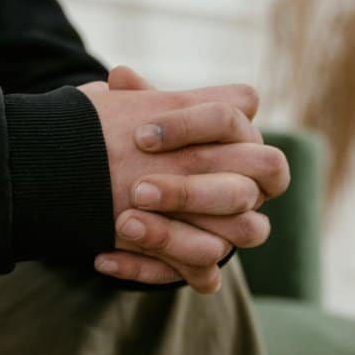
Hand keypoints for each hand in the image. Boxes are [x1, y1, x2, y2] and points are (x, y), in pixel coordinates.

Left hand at [79, 67, 289, 291]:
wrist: (130, 190)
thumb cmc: (146, 146)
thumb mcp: (139, 118)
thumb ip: (137, 100)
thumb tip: (120, 78)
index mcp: (241, 137)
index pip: (235, 119)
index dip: (192, 126)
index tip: (140, 137)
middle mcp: (252, 184)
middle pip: (244, 187)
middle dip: (189, 191)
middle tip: (137, 190)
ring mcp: (239, 228)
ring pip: (236, 236)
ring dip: (174, 234)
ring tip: (122, 224)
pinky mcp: (211, 265)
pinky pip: (198, 276)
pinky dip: (147, 268)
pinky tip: (102, 258)